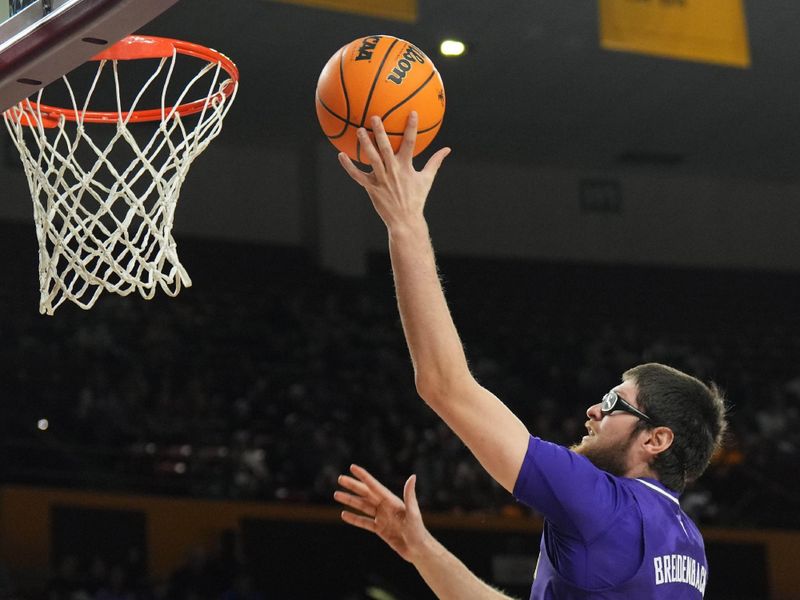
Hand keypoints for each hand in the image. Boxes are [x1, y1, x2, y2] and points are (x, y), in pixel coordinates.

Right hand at [334, 464, 429, 563]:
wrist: (418, 550)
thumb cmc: (418, 531)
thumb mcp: (413, 513)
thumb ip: (409, 495)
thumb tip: (412, 476)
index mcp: (392, 501)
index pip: (374, 486)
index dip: (364, 476)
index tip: (353, 468)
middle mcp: (386, 507)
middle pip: (366, 494)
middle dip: (353, 486)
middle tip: (340, 478)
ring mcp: (382, 518)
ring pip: (362, 507)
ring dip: (350, 500)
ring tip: (336, 494)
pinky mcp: (380, 529)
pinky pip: (364, 522)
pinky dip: (354, 518)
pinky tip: (344, 514)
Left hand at [338, 112, 450, 230]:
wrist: (405, 220)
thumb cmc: (416, 199)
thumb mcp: (427, 179)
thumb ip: (435, 162)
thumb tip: (447, 149)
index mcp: (407, 167)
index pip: (411, 144)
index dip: (412, 128)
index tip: (413, 112)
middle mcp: (393, 171)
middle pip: (386, 148)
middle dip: (380, 132)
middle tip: (374, 117)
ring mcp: (381, 180)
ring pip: (371, 159)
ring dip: (365, 144)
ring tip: (358, 130)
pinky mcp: (371, 188)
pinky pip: (357, 176)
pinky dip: (348, 166)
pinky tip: (340, 155)